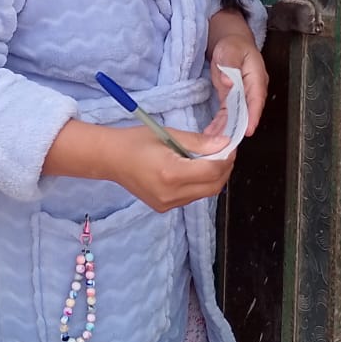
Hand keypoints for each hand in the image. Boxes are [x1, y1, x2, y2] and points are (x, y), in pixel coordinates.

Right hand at [113, 125, 235, 213]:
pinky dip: (200, 184)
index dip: (226, 158)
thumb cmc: (135, 142)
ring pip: (205, 193)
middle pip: (214, 186)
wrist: (110, 159)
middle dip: (224, 169)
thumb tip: (224, 144)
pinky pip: (192, 197)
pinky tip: (194, 170)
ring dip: (214, 177)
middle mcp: (171, 194)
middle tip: (225, 152)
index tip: (230, 145)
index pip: (212, 170)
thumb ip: (199, 142)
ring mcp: (168, 204)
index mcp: (171, 173)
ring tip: (210, 159)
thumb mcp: (168, 134)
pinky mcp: (165, 207)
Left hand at [206, 16, 267, 136]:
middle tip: (227, 142)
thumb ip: (230, 64)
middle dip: (237, 128)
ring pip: (235, 116)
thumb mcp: (230, 50)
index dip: (253, 115)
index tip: (248, 129)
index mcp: (256, 78)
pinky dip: (219, 124)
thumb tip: (229, 81)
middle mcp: (251, 90)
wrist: (230, 43)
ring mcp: (241, 96)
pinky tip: (211, 133)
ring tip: (214, 141)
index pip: (256, 99)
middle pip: (246, 112)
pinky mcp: (231, 99)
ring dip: (226, 129)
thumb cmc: (233, 45)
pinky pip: (226, 114)